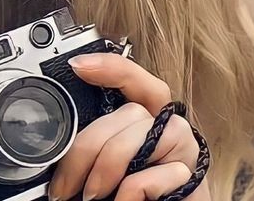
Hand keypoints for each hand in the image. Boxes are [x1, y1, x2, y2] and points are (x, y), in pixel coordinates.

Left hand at [48, 53, 210, 200]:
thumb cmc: (128, 194)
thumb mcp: (106, 164)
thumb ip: (95, 145)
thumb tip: (59, 146)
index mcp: (144, 115)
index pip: (133, 78)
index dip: (109, 67)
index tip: (77, 67)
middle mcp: (166, 125)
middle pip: (129, 111)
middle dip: (89, 145)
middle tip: (63, 184)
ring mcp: (183, 147)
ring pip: (143, 132)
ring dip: (108, 166)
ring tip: (91, 194)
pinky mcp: (193, 176)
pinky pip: (163, 171)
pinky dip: (135, 188)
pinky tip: (123, 200)